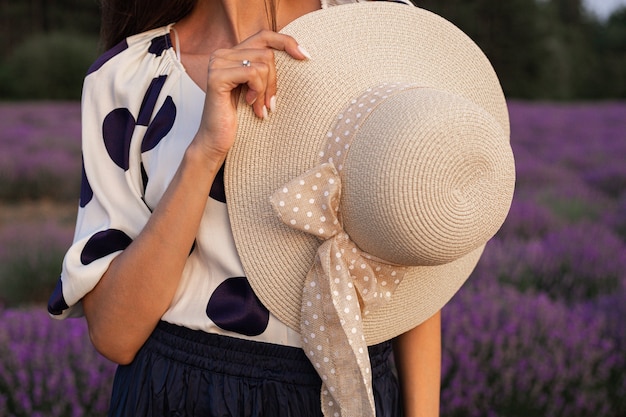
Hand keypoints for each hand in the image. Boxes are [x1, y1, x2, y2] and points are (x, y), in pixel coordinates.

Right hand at [193, 30, 309, 160]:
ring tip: (259, 107)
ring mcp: (217, 63)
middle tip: (270, 103)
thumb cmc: (238, 118)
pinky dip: (257, 92)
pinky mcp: (217, 76)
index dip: (286, 42)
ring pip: (262, 65)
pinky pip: (252, 74)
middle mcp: (222, 54)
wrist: (217, 140)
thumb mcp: (258, 89)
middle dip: (274, 81)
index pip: (264, 36)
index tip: (306, 56)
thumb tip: (298, 53)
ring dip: (265, 90)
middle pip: (267, 53)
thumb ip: (267, 70)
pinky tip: (250, 105)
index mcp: (233, 54)